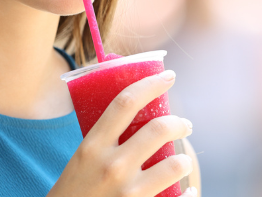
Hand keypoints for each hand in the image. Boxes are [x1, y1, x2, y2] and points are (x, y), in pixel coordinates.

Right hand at [48, 70, 197, 196]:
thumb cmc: (73, 193)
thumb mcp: (81, 161)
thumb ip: (104, 141)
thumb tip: (133, 114)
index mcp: (91, 147)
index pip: (124, 103)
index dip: (151, 84)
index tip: (169, 77)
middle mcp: (111, 166)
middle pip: (158, 129)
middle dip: (179, 123)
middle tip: (184, 124)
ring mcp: (127, 193)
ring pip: (174, 165)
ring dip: (185, 160)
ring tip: (183, 160)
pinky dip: (188, 194)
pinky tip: (188, 191)